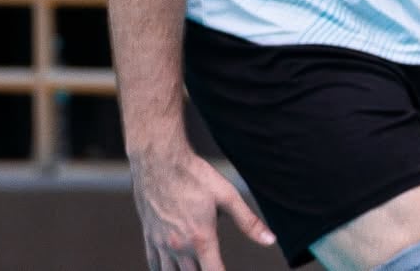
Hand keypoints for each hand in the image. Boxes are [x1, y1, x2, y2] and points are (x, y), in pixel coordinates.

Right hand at [130, 146, 275, 270]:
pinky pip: (154, 264)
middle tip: (211, 262)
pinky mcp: (149, 236)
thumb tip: (270, 240)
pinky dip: (163, 270)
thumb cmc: (194, 175)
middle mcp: (179, 247)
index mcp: (201, 239)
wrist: (159, 159)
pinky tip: (171, 267)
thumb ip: (248, 221)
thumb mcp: (226, 195)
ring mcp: (161, 243)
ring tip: (196, 265)